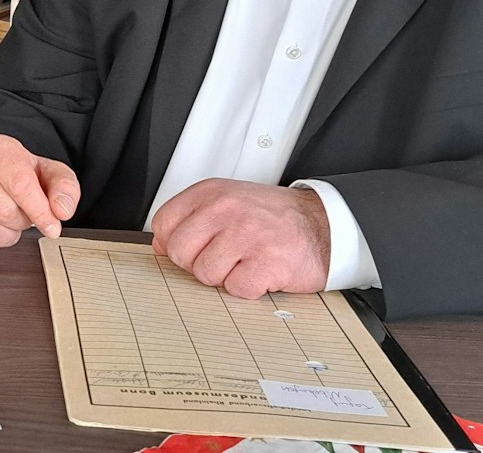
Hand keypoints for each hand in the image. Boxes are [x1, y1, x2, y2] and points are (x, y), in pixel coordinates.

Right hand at [0, 135, 80, 258]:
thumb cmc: (12, 174)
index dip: (40, 211)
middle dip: (20, 222)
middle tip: (20, 214)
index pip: (20, 184)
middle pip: (4, 212)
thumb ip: (64, 187)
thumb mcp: (45, 172)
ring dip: (4, 235)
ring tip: (3, 221)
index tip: (53, 227)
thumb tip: (62, 210)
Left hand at [150, 179, 330, 298]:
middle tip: (222, 259)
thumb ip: (192, 220)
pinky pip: (235, 289)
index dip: (174, 244)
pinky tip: (260, 272)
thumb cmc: (274, 218)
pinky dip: (247, 288)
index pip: (164, 224)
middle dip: (197, 263)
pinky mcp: (266, 262)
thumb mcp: (228, 204)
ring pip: (204, 273)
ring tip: (245, 263)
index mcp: (211, 193)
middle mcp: (226, 209)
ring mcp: (246, 234)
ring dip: (224, 277)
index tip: (193, 248)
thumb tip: (159, 245)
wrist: (323, 225)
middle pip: (179, 252)